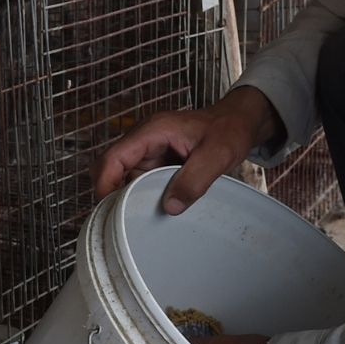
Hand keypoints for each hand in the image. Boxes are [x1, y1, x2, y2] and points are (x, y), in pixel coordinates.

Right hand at [92, 88, 285, 214]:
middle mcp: (145, 139)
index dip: (105, 183)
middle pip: (113, 169)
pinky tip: (155, 209)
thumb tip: (171, 207)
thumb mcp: (217, 156)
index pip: (113, 157)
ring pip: (125, 177)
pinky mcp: (157, 161)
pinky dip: (143, 195)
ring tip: (142, 218)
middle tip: (125, 220)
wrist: (239, 122)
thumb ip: (194, 180)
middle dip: (114, 194)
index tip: (110, 209)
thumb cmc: (229, 131)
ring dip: (130, 196)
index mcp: (153, 131)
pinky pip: (140, 180)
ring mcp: (150, 151)